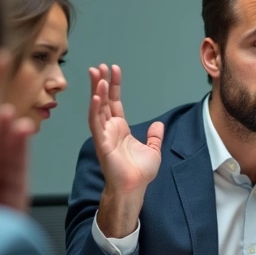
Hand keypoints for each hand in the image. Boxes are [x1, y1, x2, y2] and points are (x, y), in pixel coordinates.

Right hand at [89, 64, 163, 194]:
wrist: (134, 188)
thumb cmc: (139, 173)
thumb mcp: (153, 150)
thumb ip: (155, 136)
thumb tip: (160, 124)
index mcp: (121, 129)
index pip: (115, 102)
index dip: (114, 86)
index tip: (113, 70)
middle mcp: (110, 129)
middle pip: (103, 101)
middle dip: (101, 82)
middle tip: (99, 66)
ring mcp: (104, 135)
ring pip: (97, 108)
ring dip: (96, 91)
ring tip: (96, 74)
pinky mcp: (102, 143)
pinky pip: (96, 123)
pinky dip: (95, 109)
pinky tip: (96, 96)